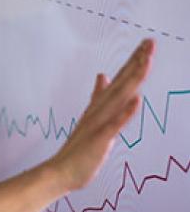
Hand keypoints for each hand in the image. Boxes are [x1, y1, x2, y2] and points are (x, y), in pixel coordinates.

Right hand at [47, 39, 153, 190]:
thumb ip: (98, 95)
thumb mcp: (92, 117)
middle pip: (123, 82)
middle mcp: (100, 109)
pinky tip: (136, 99)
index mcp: (101, 105)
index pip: (120, 78)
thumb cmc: (79, 148)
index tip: (147, 43)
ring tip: (146, 60)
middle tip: (150, 42)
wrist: (61, 170)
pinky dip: (125, 111)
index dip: (134, 60)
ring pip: (120, 97)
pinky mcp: (100, 138)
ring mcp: (100, 123)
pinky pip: (114, 124)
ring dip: (134, 78)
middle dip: (137, 61)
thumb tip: (103, 75)